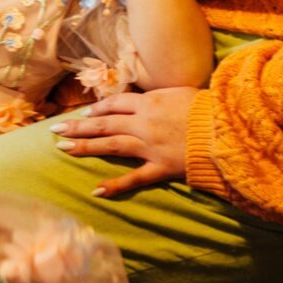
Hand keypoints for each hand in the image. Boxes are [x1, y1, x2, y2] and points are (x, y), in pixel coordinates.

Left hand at [51, 87, 196, 196]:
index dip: (97, 109)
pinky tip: (97, 190)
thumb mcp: (180, 92)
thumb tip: (143, 100)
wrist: (225, 130)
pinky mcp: (160, 167)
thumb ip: (159, 97)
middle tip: (56, 131)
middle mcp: (143, 124)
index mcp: (149, 103)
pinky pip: (134, 178)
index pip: (115, 103)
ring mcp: (150, 147)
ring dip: (86, 147)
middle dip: (78, 127)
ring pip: (111, 145)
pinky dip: (115, 185)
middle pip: (104, 123)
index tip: (83, 114)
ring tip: (64, 149)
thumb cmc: (207, 108)